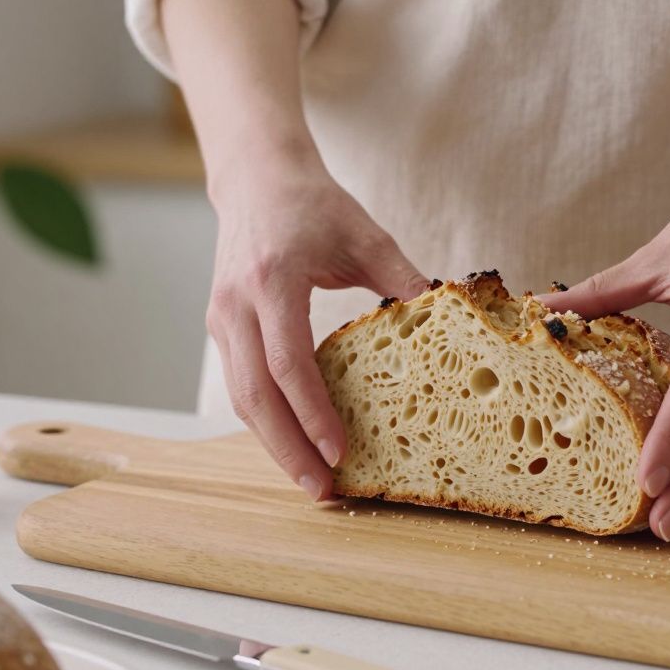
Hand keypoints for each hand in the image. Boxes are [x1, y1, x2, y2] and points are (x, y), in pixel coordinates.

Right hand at [205, 156, 428, 500]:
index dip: (311, 412)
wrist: (256, 178)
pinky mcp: (221, 327)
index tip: (339, 452)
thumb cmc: (313, 203)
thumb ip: (403, 278)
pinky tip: (298, 444)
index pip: (286, 360)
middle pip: (253, 395)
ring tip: (312, 481)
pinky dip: (267, 421)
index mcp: (272, 279)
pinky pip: (241, 385)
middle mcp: (236, 304)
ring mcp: (221, 317)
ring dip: (274, 445)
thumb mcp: (365, 234)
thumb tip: (448, 322)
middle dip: (287, 449)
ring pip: (241, 398)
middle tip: (323, 491)